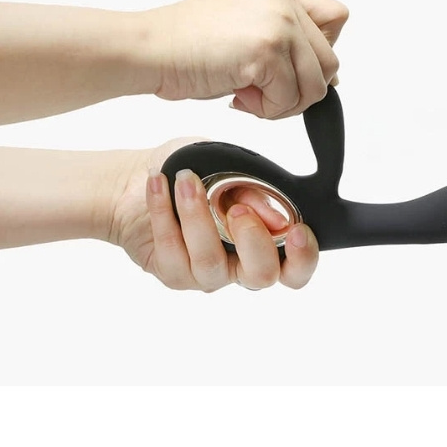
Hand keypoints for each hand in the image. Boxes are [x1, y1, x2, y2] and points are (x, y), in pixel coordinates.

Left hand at [110, 138, 318, 290]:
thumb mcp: (231, 169)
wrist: (143, 179)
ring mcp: (206, 274)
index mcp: (264, 242)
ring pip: (209, 261)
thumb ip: (255, 192)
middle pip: (261, 277)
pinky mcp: (173, 273)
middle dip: (253, 240)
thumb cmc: (198, 173)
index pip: (295, 268)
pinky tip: (158, 184)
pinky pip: (172, 250)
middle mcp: (239, 265)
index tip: (295, 230)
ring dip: (198, 215)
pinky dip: (163, 212)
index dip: (303, 257)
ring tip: (185, 179)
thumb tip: (279, 218)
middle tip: (238, 208)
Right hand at [143, 0, 348, 118]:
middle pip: (329, 60)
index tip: (294, 70)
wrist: (148, 50)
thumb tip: (329, 78)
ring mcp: (277, 22)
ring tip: (247, 96)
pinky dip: (265, 110)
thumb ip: (287, 43)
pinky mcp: (266, 49)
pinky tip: (237, 97)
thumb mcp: (246, 30)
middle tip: (262, 93)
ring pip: (316, 85)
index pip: (336, 18)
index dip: (321, 52)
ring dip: (283, 103)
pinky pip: (289, 98)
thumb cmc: (186, 45)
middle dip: (299, 89)